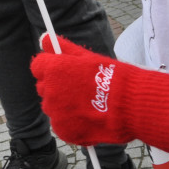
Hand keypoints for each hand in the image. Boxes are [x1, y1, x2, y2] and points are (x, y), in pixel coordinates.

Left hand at [30, 34, 168, 150]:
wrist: (130, 105)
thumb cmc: (112, 77)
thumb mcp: (88, 57)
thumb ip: (63, 48)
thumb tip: (44, 38)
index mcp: (53, 69)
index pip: (38, 66)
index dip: (50, 67)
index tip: (63, 70)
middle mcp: (50, 91)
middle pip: (44, 87)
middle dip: (57, 86)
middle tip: (79, 88)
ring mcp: (56, 113)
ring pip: (52, 107)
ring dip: (63, 105)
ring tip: (86, 104)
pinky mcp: (64, 131)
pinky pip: (61, 124)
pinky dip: (71, 123)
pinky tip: (88, 117)